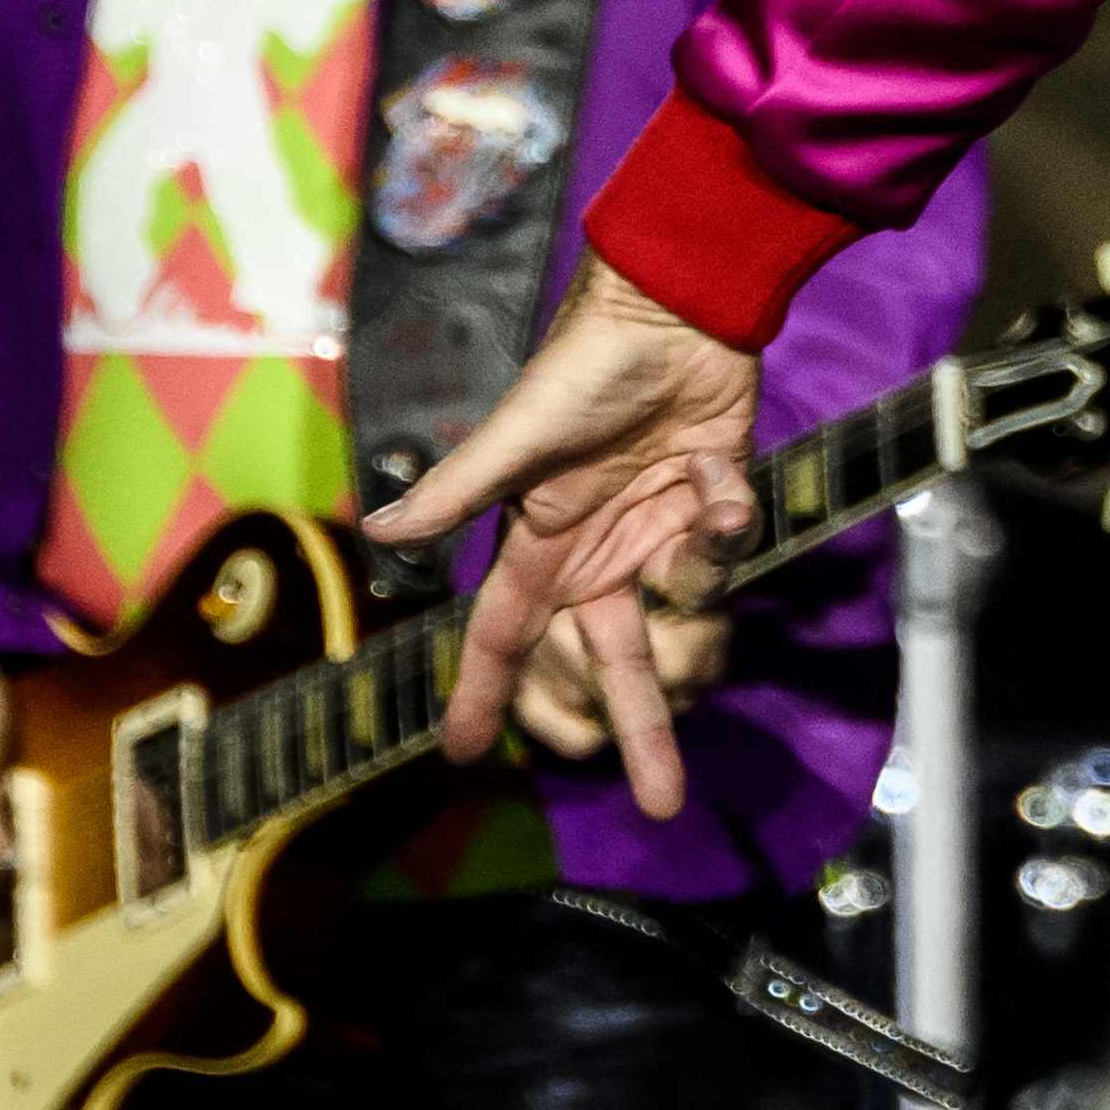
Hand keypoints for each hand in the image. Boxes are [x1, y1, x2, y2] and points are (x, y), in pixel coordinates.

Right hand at [369, 259, 763, 819]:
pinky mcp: (715, 500)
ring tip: (702, 511)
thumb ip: (460, 490)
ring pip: (689, 607)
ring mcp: (660, 528)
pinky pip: (729, 539)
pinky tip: (721, 474)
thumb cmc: (585, 366)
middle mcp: (601, 549)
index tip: (467, 757)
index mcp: (543, 543)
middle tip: (664, 803)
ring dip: (701, 577)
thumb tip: (378, 533)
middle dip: (640, 729)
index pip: (504, 636)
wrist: (677, 305)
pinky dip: (731, 515)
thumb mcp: (519, 433)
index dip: (486, 695)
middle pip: (617, 659)